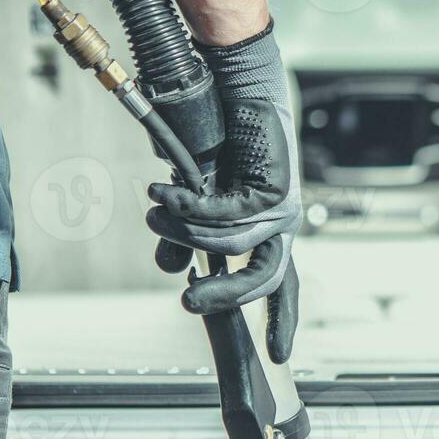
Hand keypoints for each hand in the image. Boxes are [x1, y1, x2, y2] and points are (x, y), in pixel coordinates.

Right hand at [146, 24, 300, 360]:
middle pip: (261, 280)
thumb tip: (169, 270)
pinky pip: (221, 216)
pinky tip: (163, 195)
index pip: (282, 284)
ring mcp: (281, 205)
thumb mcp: (196, 196)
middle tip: (185, 302)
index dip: (282, 320)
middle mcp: (282, 222)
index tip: (281, 356)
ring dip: (182, 232)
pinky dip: (185, 208)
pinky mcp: (271, 187)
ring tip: (157, 212)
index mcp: (269, 230)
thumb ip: (189, 235)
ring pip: (227, 245)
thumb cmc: (217, 134)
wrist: (231, 83)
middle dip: (222, 298)